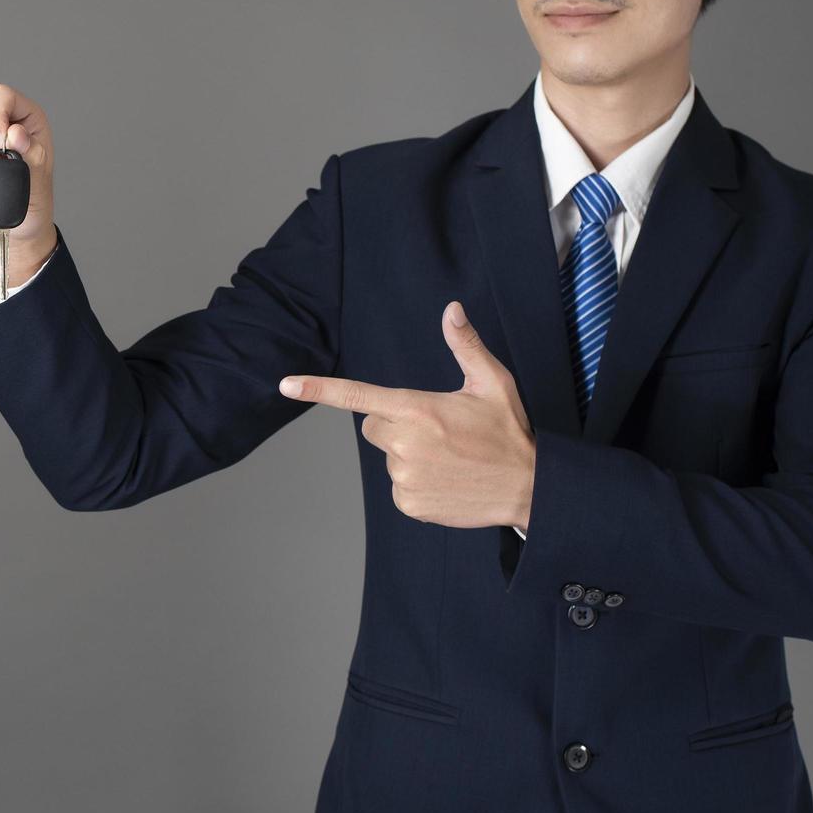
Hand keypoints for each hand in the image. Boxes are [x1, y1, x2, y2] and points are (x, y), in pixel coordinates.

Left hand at [278, 301, 536, 531]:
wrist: (527, 488)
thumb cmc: (508, 432)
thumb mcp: (492, 383)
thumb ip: (466, 346)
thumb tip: (452, 310)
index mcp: (417, 409)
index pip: (357, 396)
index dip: (318, 389)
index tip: (285, 385)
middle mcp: (404, 443)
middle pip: (373, 426)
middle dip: (395, 423)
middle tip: (437, 430)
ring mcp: (404, 477)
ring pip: (389, 457)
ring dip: (410, 455)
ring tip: (450, 458)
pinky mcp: (408, 503)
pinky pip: (399, 487)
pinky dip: (417, 483)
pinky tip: (447, 479)